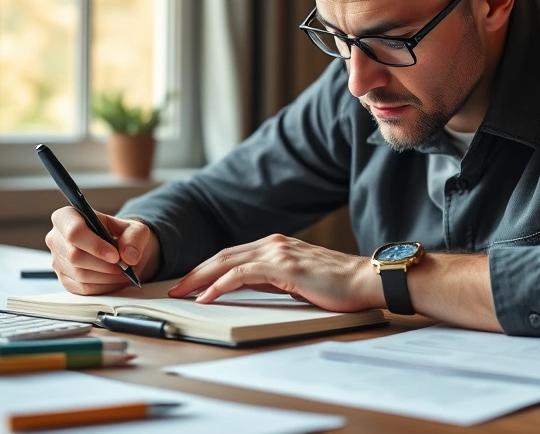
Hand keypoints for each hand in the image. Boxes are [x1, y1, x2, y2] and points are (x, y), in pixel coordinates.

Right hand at [45, 207, 160, 294]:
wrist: (119, 250)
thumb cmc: (122, 235)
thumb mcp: (135, 229)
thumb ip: (134, 238)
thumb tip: (129, 257)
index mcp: (67, 216)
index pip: (74, 232)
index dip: (95, 246)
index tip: (115, 256)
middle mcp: (56, 238)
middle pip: (74, 256)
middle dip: (103, 265)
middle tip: (124, 267)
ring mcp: (57, 260)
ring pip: (79, 274)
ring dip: (106, 277)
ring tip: (124, 273)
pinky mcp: (64, 279)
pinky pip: (82, 288)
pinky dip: (103, 287)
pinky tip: (116, 280)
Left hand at [167, 234, 380, 311]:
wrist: (365, 280)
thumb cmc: (337, 285)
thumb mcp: (296, 280)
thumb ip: (271, 278)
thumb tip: (245, 286)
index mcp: (276, 245)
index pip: (231, 255)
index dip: (206, 269)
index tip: (189, 284)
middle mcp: (273, 243)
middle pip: (222, 256)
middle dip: (195, 272)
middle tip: (174, 289)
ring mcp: (277, 252)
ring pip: (226, 262)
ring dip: (199, 278)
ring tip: (182, 293)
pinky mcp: (282, 266)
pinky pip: (241, 274)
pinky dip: (219, 285)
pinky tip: (206, 296)